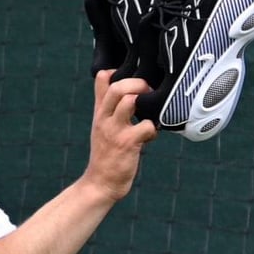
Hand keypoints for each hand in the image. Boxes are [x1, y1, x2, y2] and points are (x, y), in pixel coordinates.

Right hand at [83, 69, 157, 201]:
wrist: (100, 184)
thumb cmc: (106, 155)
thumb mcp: (101, 126)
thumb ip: (110, 108)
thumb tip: (125, 90)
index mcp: (100, 111)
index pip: (102, 78)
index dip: (119, 70)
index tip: (133, 75)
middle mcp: (105, 118)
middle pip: (116, 86)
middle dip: (137, 83)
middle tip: (149, 93)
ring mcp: (115, 130)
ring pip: (129, 101)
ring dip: (146, 102)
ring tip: (152, 111)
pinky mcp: (127, 144)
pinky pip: (146, 126)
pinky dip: (154, 128)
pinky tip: (152, 136)